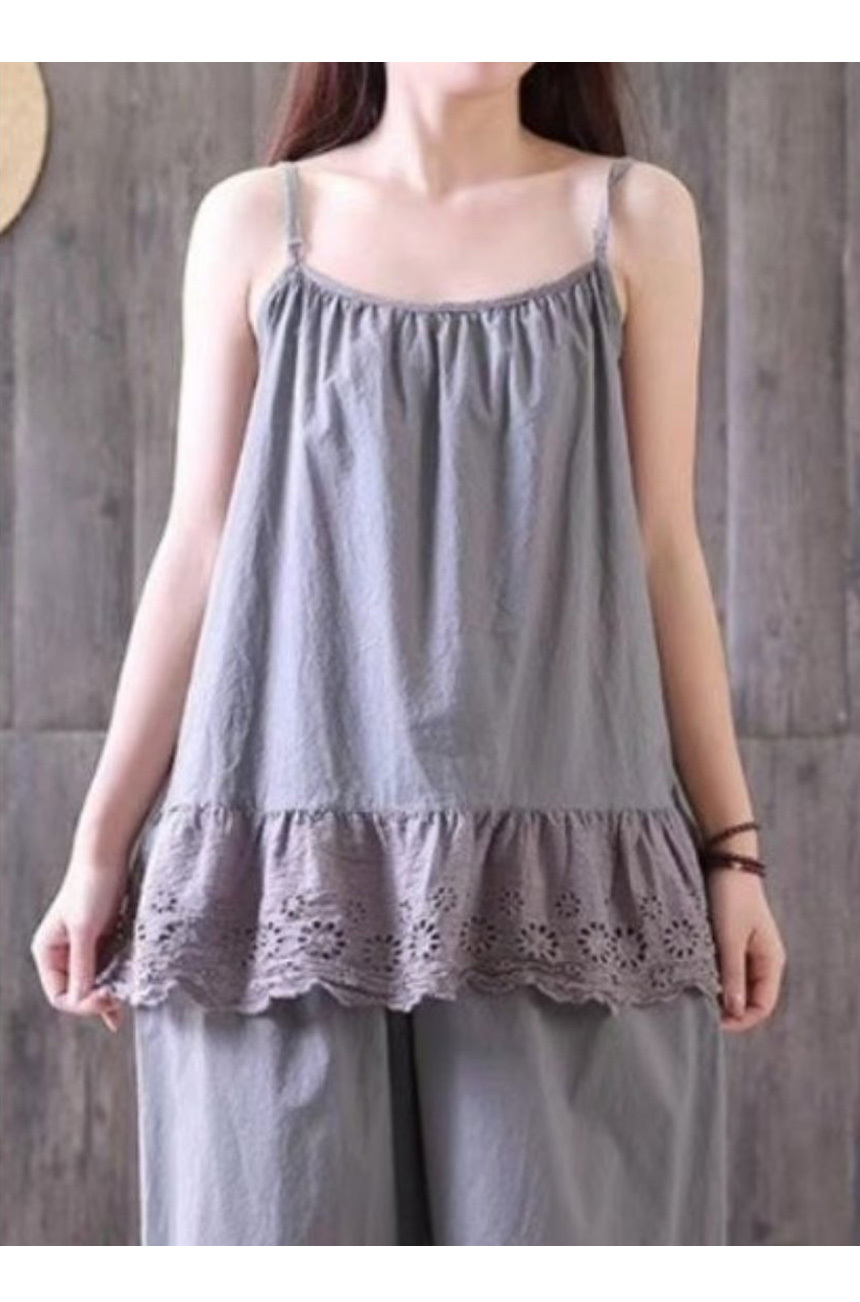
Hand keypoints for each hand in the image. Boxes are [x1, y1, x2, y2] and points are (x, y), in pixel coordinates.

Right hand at [30, 841, 129, 1032]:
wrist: (108, 854)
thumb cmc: (90, 886)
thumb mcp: (84, 929)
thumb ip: (82, 965)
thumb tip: (81, 1000)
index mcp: (48, 952)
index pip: (61, 995)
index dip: (82, 1004)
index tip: (107, 998)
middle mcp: (63, 954)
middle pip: (79, 993)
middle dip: (98, 1000)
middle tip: (120, 1000)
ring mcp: (85, 948)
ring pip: (96, 983)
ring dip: (111, 992)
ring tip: (129, 996)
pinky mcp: (104, 940)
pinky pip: (111, 968)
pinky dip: (119, 980)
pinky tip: (129, 992)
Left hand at [705, 867, 786, 1031]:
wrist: (726, 862)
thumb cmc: (732, 899)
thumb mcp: (730, 940)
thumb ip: (732, 977)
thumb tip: (735, 1011)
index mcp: (771, 962)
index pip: (762, 1006)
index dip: (741, 1020)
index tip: (714, 1022)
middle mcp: (761, 960)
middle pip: (747, 998)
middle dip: (727, 1007)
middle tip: (699, 1009)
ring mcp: (746, 950)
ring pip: (733, 983)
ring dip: (717, 991)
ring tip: (693, 993)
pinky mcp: (731, 940)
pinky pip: (723, 967)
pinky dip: (711, 974)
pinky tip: (693, 974)